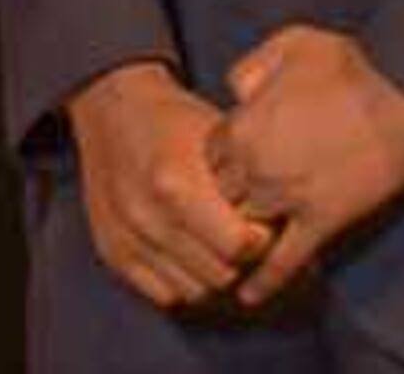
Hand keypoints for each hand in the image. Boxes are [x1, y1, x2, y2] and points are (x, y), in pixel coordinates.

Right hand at [65, 59, 272, 308]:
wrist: (113, 109)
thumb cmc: (177, 120)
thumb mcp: (220, 135)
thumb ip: (249, 180)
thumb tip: (291, 225)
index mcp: (177, 183)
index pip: (240, 246)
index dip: (261, 240)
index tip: (263, 224)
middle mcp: (148, 217)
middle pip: (220, 274)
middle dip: (241, 261)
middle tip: (245, 239)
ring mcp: (127, 239)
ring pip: (194, 291)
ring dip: (213, 275)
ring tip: (218, 247)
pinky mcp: (113, 253)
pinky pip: (164, 294)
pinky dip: (183, 281)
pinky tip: (190, 254)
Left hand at [203, 26, 403, 307]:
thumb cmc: (353, 64)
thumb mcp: (290, 44)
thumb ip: (250, 68)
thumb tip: (234, 94)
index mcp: (242, 124)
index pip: (208, 156)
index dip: (223, 160)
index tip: (238, 162)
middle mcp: (254, 167)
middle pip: (220, 197)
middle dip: (228, 198)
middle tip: (243, 201)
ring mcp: (287, 198)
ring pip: (245, 230)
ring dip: (245, 236)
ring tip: (241, 250)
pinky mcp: (322, 221)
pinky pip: (283, 262)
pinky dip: (265, 283)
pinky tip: (250, 298)